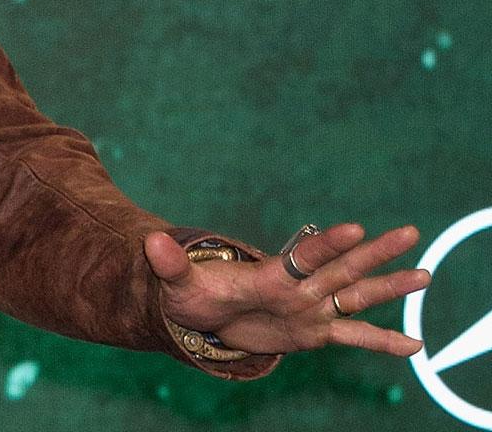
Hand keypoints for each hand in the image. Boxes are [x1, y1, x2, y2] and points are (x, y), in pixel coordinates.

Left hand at [145, 222, 429, 356]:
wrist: (203, 315)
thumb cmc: (192, 294)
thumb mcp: (178, 283)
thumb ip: (170, 264)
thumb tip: (150, 242)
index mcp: (272, 274)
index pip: (305, 256)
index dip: (328, 244)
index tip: (356, 228)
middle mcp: (299, 288)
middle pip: (343, 267)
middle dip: (375, 252)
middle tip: (408, 232)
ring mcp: (311, 309)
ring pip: (357, 295)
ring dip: (389, 287)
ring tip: (425, 275)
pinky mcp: (315, 332)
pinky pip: (354, 337)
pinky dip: (382, 342)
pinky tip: (415, 347)